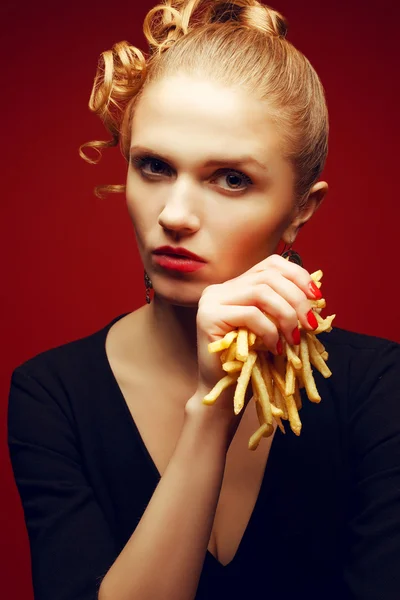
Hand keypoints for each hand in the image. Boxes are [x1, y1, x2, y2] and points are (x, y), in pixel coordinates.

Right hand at [194, 254, 319, 416]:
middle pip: (268, 277)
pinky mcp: (208, 316)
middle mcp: (221, 289)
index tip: (317, 297)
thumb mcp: (275, 327)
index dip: (297, 275)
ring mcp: (212, 301)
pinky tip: (275, 348)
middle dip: (297, 299)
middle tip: (311, 325)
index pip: (270, 265)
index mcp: (236, 286)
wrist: (226, 393)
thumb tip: (316, 292)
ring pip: (261, 292)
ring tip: (294, 339)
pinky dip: (269, 330)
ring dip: (287, 315)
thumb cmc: (254, 362)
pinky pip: (250, 314)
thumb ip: (286, 306)